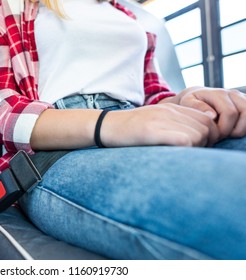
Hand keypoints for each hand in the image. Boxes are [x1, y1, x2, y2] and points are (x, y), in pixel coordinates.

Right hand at [101, 103, 218, 146]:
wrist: (105, 126)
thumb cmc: (128, 130)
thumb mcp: (153, 120)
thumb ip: (173, 123)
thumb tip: (194, 137)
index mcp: (171, 108)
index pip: (206, 118)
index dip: (209, 134)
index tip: (198, 146)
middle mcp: (169, 111)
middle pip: (206, 126)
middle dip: (206, 142)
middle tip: (192, 152)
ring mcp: (161, 120)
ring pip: (198, 134)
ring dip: (196, 147)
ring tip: (182, 154)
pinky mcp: (152, 131)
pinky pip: (184, 140)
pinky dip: (186, 149)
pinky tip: (174, 154)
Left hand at [162, 87, 245, 140]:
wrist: (197, 97)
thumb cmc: (190, 103)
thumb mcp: (187, 103)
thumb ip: (197, 107)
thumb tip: (213, 115)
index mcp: (219, 93)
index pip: (230, 113)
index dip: (224, 128)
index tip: (213, 135)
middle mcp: (233, 93)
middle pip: (245, 114)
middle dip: (234, 130)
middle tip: (220, 136)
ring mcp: (242, 98)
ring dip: (241, 129)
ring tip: (227, 133)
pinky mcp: (245, 104)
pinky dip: (244, 126)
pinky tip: (232, 130)